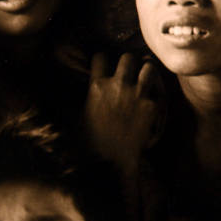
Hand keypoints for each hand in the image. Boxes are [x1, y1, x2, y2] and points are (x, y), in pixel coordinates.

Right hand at [84, 53, 163, 173]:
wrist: (110, 162)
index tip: (105, 65)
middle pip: (128, 58)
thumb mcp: (76, 116)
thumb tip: (63, 91)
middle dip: (129, 62)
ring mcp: (137, 95)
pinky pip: (158, 91)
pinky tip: (153, 99)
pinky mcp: (152, 107)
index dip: (103, 60)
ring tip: (146, 77)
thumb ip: (78, 99)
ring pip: (149, 67)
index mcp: (97, 86)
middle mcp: (118, 85)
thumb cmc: (89, 143)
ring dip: (147, 71)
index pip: (101, 57)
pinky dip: (156, 93)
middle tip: (130, 71)